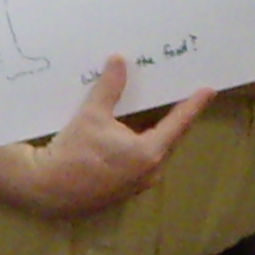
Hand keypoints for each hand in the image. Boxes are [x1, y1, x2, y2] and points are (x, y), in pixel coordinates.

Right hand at [16, 58, 213, 219]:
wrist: (46, 189)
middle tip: (181, 99)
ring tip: (154, 116)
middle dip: (174, 120)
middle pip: (168, 140)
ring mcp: (137, 186)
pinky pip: (140, 166)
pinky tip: (129, 139)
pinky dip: (140, 150)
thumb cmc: (73, 151)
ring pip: (154, 154)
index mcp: (149, 152)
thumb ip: (109, 87)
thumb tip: (118, 61)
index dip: (193, 105)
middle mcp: (149, 172)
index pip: (178, 123)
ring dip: (155, 136)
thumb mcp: (92, 114)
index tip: (208, 91)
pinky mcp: (122, 193)